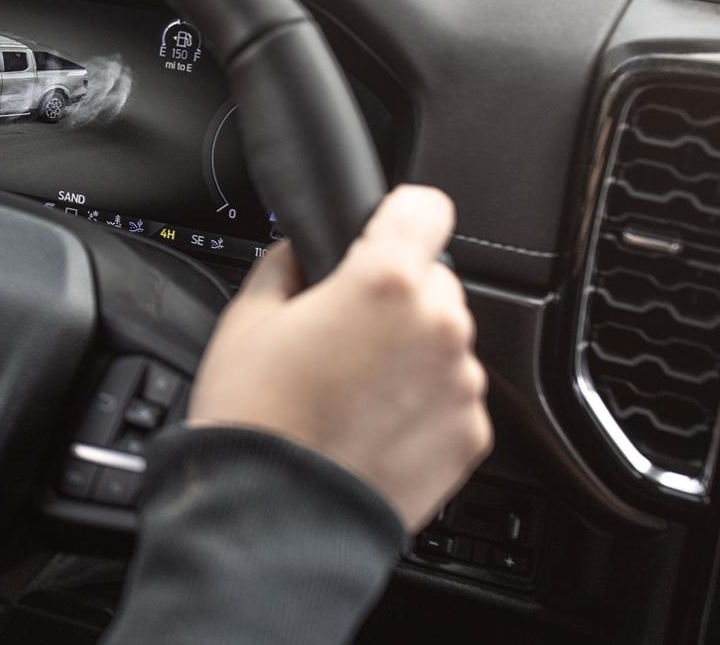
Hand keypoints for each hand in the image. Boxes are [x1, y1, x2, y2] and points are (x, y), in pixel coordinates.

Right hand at [186, 185, 490, 529]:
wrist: (275, 513)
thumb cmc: (256, 418)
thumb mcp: (247, 317)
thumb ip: (288, 266)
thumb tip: (304, 254)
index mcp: (383, 281)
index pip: (425, 206)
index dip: (397, 216)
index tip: (384, 231)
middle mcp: (436, 325)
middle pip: (433, 281)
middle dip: (395, 297)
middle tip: (343, 335)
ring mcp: (460, 384)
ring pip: (444, 340)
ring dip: (411, 352)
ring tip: (354, 389)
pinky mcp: (471, 435)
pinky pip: (452, 396)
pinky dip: (422, 404)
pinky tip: (372, 424)